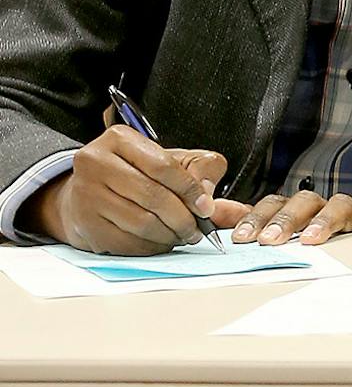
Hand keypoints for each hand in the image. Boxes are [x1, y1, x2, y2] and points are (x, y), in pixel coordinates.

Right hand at [21, 128, 225, 253]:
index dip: (190, 189)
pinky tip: (161, 244)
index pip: (163, 165)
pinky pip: (126, 242)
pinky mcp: (84, 225)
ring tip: (182, 237)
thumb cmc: (133, 174)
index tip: (207, 207)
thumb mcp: (166, 159)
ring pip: (140, 222)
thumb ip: (204, 173)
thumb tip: (235, 206)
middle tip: (198, 231)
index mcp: (119, 138)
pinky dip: (150, 247)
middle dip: (182, 217)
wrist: (81, 194)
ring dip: (169, 236)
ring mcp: (86, 195)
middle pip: (152, 196)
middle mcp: (96, 162)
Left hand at [210, 189, 351, 244]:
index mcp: (297, 214)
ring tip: (311, 240)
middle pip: (305, 201)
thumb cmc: (306, 259)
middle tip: (270, 241)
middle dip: (286, 220)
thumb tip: (215, 227)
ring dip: (324, 220)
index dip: (258, 217)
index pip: (275, 203)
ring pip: (342, 204)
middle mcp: (324, 211)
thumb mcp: (276, 248)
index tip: (241, 240)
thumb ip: (251, 237)